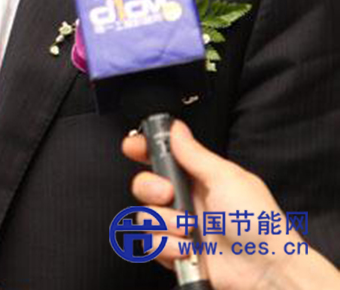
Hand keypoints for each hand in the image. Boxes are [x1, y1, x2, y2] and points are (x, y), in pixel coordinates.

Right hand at [122, 120, 337, 289]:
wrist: (267, 270)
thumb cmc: (257, 222)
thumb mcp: (226, 177)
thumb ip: (194, 153)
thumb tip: (176, 127)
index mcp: (197, 176)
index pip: (161, 156)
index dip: (142, 149)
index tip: (132, 148)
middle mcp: (185, 199)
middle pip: (144, 184)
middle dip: (150, 188)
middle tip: (167, 194)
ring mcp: (179, 227)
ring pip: (144, 216)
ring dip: (164, 223)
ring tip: (189, 230)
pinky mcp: (176, 253)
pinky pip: (152, 244)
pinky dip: (168, 247)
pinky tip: (188, 250)